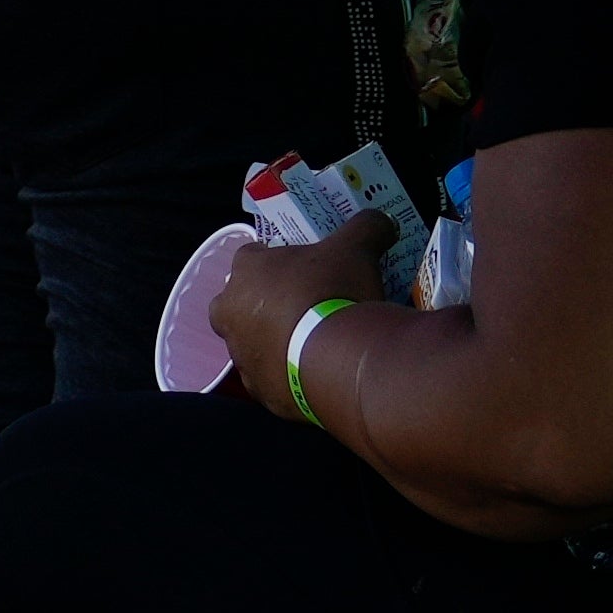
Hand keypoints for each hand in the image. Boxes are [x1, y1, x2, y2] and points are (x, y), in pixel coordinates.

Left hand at [208, 212, 393, 417]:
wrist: (337, 361)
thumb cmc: (335, 290)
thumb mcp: (357, 246)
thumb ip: (366, 226)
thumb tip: (382, 221)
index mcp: (245, 271)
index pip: (251, 256)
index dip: (276, 259)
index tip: (301, 266)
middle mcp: (230, 313)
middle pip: (238, 302)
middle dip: (262, 303)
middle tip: (300, 304)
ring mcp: (241, 356)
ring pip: (252, 343)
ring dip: (274, 340)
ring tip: (313, 340)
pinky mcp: (258, 392)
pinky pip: (270, 378)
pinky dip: (287, 374)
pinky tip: (316, 370)